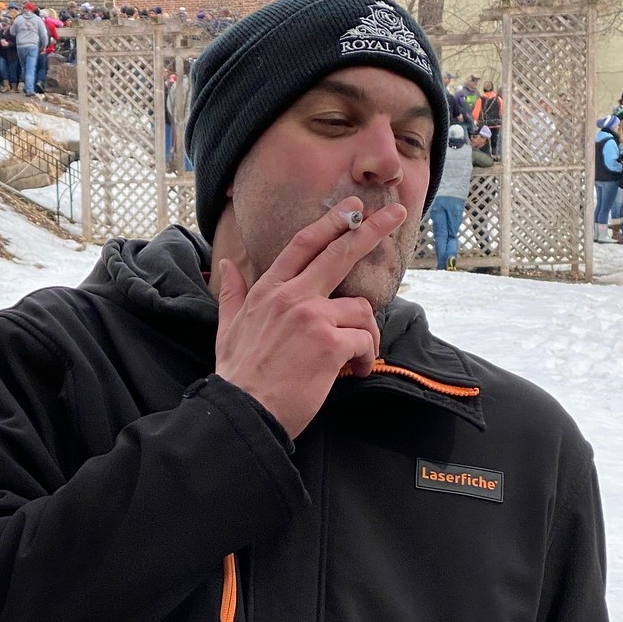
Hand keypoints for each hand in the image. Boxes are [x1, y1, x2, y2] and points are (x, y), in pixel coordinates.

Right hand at [214, 198, 404, 438]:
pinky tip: (355, 372)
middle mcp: (291, 297)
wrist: (243, 413)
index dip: (331, 222)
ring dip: (366, 334)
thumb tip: (226, 266)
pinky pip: (364, 341)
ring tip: (358, 358)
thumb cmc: (237, 377)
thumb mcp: (226, 329)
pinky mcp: (330, 345)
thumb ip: (232, 294)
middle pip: (339, 253)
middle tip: (396, 214)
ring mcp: (312, 318)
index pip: (304, 245)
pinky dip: (365, 358)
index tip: (354, 207)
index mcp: (268, 292)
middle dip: (371, 229)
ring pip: (359, 310)